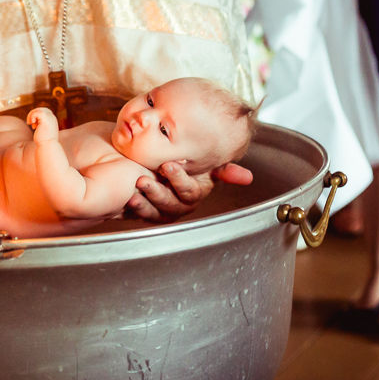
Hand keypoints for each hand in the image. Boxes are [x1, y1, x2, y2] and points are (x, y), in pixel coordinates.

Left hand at [27, 107, 58, 142]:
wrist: (47, 146)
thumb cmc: (44, 142)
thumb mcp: (42, 132)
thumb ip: (41, 126)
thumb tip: (35, 123)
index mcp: (52, 120)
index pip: (44, 111)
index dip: (37, 115)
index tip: (34, 124)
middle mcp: (52, 118)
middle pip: (41, 109)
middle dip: (33, 114)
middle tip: (30, 123)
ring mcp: (49, 118)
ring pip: (38, 110)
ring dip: (31, 115)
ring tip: (30, 123)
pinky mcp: (45, 120)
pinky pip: (37, 112)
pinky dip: (32, 116)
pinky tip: (32, 124)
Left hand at [127, 161, 252, 221]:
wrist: (161, 168)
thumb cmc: (188, 164)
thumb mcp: (206, 165)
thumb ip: (224, 170)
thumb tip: (248, 177)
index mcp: (197, 190)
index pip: (190, 189)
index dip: (180, 179)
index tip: (169, 165)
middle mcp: (182, 203)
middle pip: (172, 202)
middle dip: (158, 191)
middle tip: (144, 178)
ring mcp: (166, 210)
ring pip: (157, 211)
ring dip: (146, 201)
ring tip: (135, 188)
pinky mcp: (150, 213)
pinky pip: (144, 214)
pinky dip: (137, 207)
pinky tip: (129, 199)